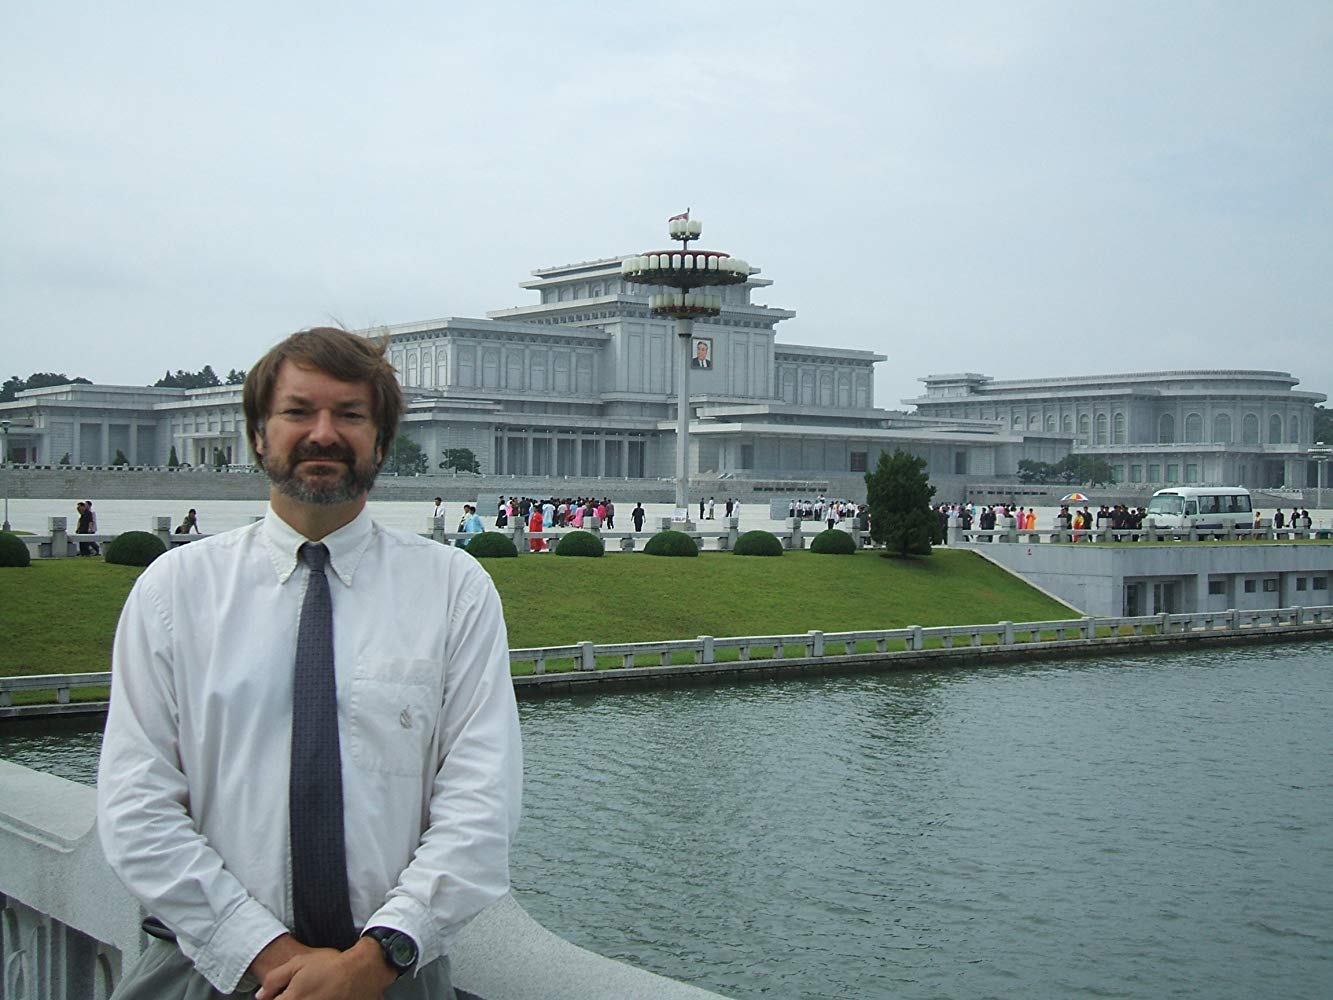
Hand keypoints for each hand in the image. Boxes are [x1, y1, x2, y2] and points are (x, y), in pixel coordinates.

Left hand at [254, 936, 395, 999]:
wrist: (360, 972)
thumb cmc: (330, 966)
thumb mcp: (298, 963)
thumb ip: (274, 979)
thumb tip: (260, 995)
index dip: (276, 997)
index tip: (282, 993)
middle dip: (288, 999)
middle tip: (303, 991)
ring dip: (304, 999)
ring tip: (313, 993)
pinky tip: (322, 996)